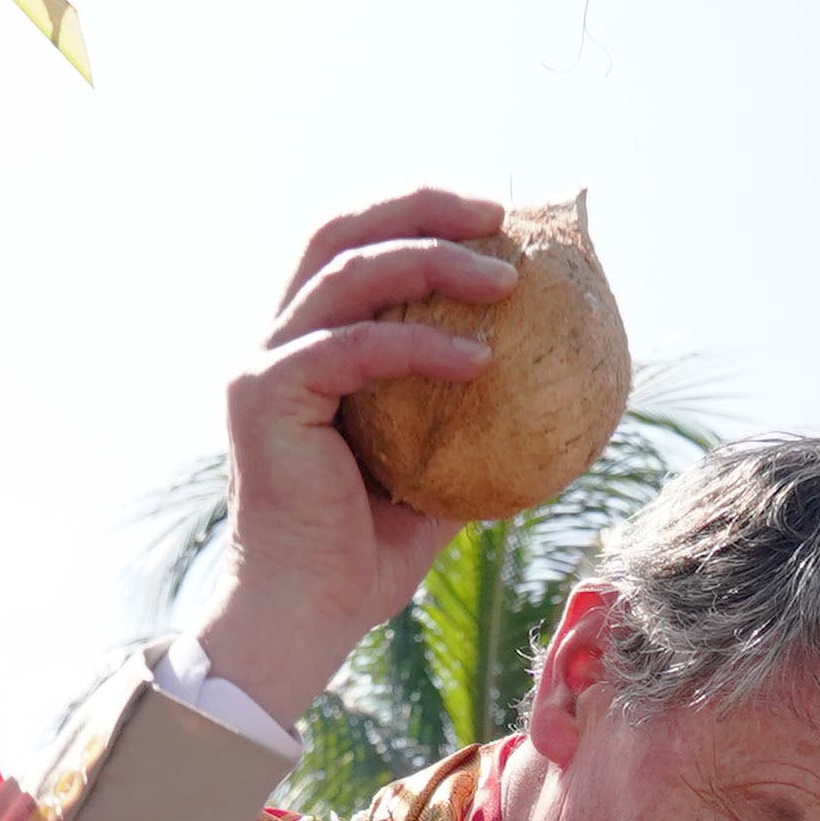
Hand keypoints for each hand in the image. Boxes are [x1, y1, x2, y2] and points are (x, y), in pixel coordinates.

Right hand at [187, 189, 518, 728]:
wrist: (308, 613)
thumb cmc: (370, 553)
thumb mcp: (437, 470)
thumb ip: (469, 418)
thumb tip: (555, 385)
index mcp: (308, 347)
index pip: (354, 251)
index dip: (417, 217)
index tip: (495, 221)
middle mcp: (276, 342)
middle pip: (339, 234)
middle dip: (420, 208)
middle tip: (498, 218)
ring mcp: (264, 365)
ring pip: (347, 274)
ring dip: (431, 261)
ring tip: (505, 280)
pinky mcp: (265, 396)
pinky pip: (353, 350)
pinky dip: (420, 347)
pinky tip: (482, 360)